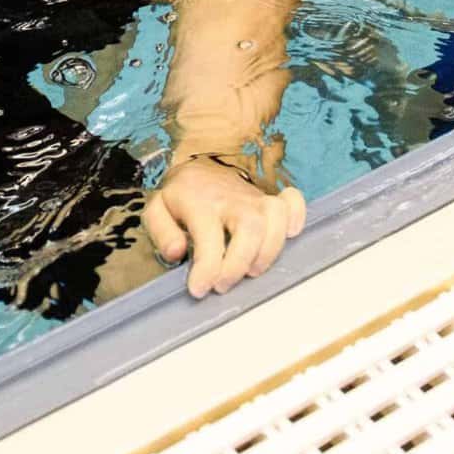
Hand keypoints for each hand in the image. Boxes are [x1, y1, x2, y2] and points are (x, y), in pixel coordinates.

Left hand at [146, 156, 306, 296]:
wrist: (199, 163)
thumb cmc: (181, 195)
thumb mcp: (157, 209)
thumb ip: (162, 232)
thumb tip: (176, 253)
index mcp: (201, 202)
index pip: (209, 237)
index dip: (207, 268)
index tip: (199, 290)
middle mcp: (232, 199)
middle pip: (250, 229)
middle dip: (240, 263)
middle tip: (223, 286)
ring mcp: (255, 198)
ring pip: (275, 220)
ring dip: (269, 251)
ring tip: (251, 272)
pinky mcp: (270, 199)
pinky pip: (293, 202)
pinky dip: (296, 218)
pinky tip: (290, 235)